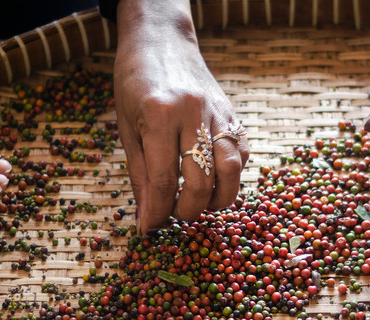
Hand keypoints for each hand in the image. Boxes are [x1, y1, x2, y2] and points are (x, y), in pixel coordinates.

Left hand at [114, 0, 248, 233]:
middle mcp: (193, 113)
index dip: (159, 212)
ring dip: (218, 198)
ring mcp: (218, 112)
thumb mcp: (127, 127)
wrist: (161, 40)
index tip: (152, 229)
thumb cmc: (135, 83)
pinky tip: (216, 181)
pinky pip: (241, 152)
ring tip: (202, 205)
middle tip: (177, 216)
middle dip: (189, 209)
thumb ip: (141, 174)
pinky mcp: (232, 113)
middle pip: (201, 179)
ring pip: (231, 168)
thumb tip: (147, 218)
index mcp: (158, 115)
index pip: (163, 179)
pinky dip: (232, 175)